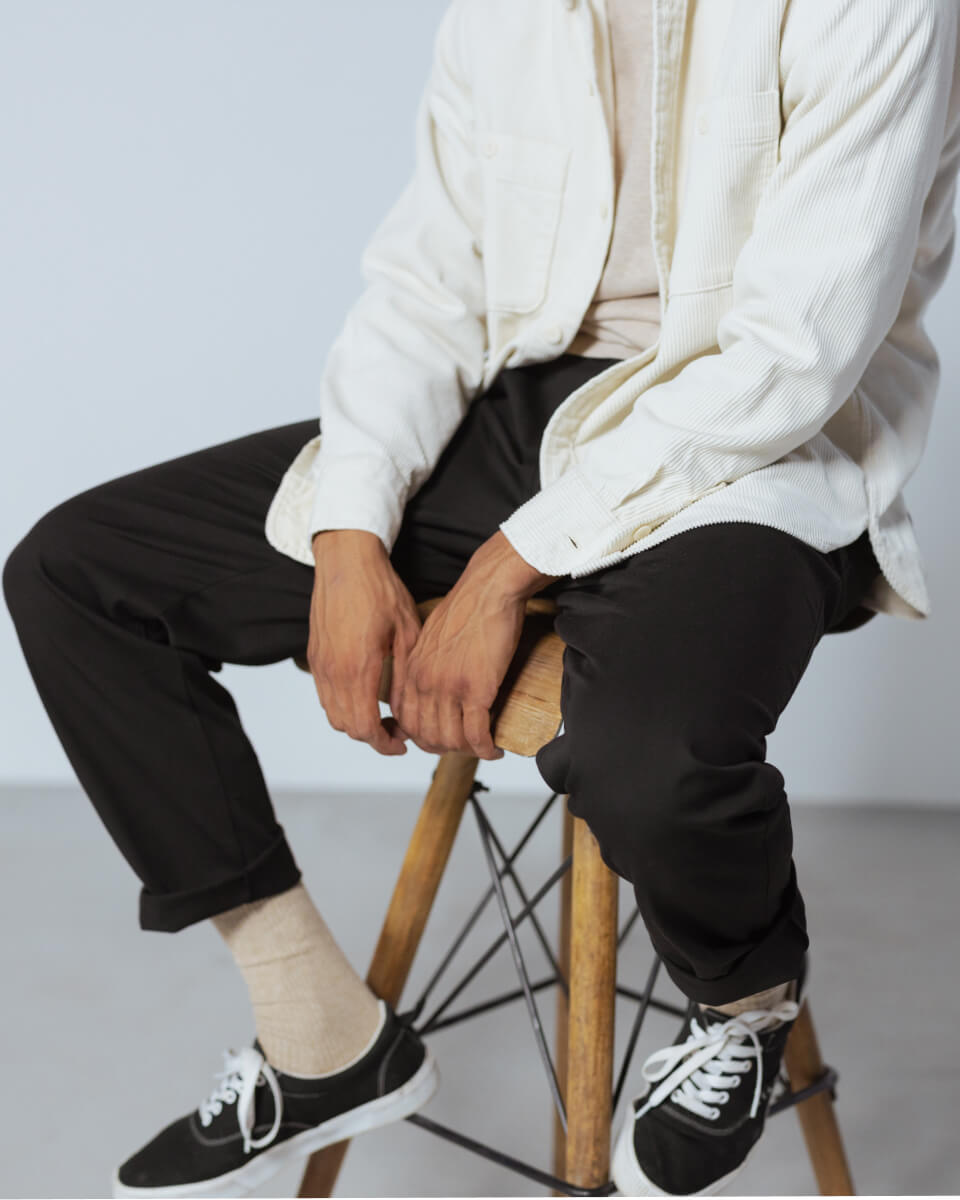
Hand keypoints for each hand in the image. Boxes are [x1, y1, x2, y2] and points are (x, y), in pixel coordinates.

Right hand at [308, 529, 420, 755]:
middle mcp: (332, 671)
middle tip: (398, 730)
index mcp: (357, 668)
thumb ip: (405, 677)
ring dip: (356, 722)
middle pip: (346, 727)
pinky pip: (324, 695)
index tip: (403, 743)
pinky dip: (343, 705)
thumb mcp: (408, 634)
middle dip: (372, 737)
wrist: (348, 560)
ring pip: (332, 714)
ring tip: (383, 714)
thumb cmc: (380, 590)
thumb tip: (407, 712)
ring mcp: (320, 664)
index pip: (365, 728)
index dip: (385, 744)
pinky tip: (365, 693)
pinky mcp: (314, 655)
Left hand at [390, 531, 560, 758]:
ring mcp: (448, 688)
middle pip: (426, 736)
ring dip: (469, 752)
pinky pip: (476, 734)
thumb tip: (436, 685)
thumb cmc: (468, 607)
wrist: (489, 588)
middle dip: (446, 749)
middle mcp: (424, 682)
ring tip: (484, 748)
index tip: (439, 739)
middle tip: (465, 748)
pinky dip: (486, 749)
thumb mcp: (433, 637)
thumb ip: (427, 663)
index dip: (422, 737)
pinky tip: (495, 749)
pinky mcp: (476, 690)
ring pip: (451, 740)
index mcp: (411, 669)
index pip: (406, 719)